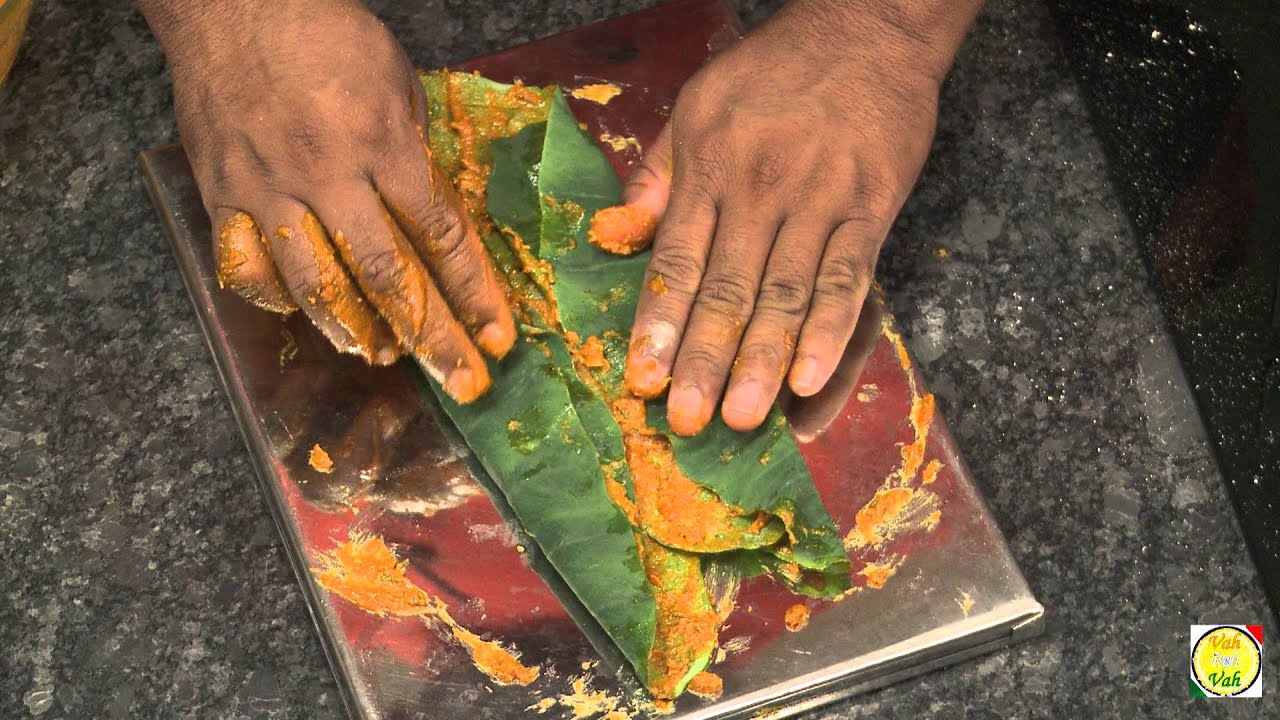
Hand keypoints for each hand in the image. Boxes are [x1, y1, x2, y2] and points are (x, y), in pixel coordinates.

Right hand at [141, 0, 514, 402]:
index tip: (497, 339)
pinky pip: (246, 268)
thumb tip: (440, 226)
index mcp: (380, 142)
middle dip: (432, 338)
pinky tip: (307, 315)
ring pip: (314, 286)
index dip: (474, 295)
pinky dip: (279, 301)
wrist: (233, 3)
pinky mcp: (220, 194)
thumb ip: (416, 156)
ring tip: (385, 356)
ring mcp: (267, 188)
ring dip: (356, 333)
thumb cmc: (325, 35)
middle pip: (387, 276)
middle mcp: (325, 173)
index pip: (440, 237)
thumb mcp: (397, 83)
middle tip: (462, 382)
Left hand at [622, 0, 980, 433]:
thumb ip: (659, 174)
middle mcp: (761, 190)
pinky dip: (829, 332)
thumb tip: (617, 233)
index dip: (658, 324)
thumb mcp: (698, 104)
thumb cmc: (773, 70)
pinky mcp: (871, 207)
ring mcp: (820, 200)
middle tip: (688, 421)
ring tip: (744, 419)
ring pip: (786, 295)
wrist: (866, 27)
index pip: (678, 261)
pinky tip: (811, 380)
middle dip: (705, 361)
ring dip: (764, 363)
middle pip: (728, 290)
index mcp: (710, 168)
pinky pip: (848, 279)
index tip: (641, 379)